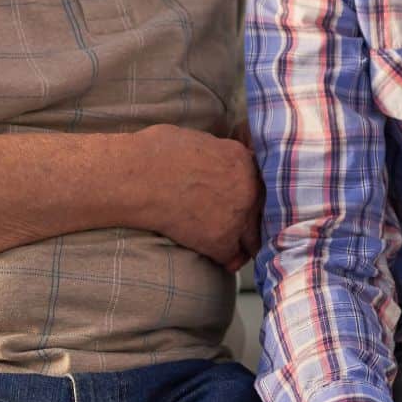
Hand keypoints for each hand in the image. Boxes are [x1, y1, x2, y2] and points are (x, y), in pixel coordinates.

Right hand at [129, 126, 262, 270]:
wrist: (138, 178)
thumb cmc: (157, 153)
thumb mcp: (199, 141)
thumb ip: (219, 155)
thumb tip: (216, 162)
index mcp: (243, 160)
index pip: (262, 181)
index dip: (253, 192)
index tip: (246, 199)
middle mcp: (249, 188)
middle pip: (263, 210)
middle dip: (252, 217)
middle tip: (242, 225)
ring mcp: (238, 216)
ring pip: (254, 238)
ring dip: (246, 242)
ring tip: (239, 248)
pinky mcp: (220, 241)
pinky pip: (232, 258)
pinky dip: (226, 260)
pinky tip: (222, 260)